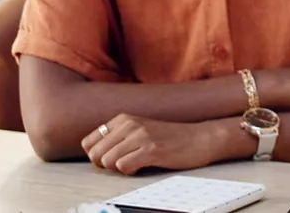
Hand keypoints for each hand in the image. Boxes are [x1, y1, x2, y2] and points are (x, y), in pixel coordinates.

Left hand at [81, 114, 224, 175]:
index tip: (112, 158)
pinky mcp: (151, 149)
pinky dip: (130, 171)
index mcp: (123, 119)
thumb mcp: (140, 130)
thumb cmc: (171, 138)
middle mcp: (129, 124)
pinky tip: (143, 165)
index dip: (97, 155)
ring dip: (119, 168)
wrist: (200, 138)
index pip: (89, 142)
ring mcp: (140, 136)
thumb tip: (94, 154)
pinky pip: (123, 166)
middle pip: (95, 154)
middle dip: (105, 164)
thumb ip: (118, 137)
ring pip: (107, 161)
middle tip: (123, 164)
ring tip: (136, 163)